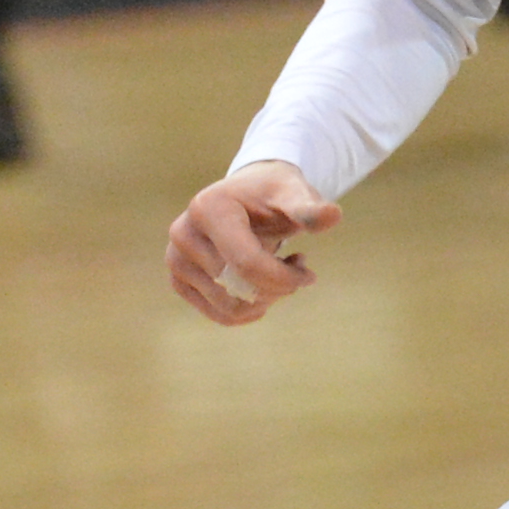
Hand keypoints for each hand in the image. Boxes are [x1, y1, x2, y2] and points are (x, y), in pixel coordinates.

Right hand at [166, 159, 337, 323]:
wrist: (245, 197)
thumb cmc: (272, 195)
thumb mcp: (294, 194)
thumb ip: (309, 209)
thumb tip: (333, 215)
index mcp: (208, 208)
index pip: (246, 263)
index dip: (284, 278)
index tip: (308, 273)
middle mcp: (183, 234)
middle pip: (238, 287)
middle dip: (277, 287)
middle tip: (295, 268)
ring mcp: (175, 259)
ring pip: (229, 306)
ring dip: (265, 298)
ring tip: (277, 272)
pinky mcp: (178, 280)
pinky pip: (219, 314)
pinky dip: (248, 308)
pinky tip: (261, 286)